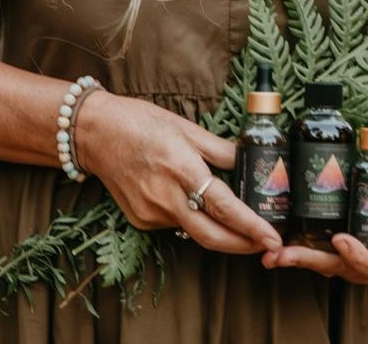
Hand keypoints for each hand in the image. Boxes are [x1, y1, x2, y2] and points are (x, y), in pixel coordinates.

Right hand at [78, 91, 282, 256]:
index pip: (223, 206)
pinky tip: (198, 208)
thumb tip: (247, 160)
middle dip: (244, 245)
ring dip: (220, 233)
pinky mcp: (141, 220)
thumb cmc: (139, 121)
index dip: (251, 226)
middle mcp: (165, 196)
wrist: (94, 132)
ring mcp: (150, 212)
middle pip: (212, 237)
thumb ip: (218, 149)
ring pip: (194, 233)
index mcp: (180, 167)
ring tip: (243, 227)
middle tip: (269, 245)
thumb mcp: (185, 126)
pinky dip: (193, 221)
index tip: (273, 238)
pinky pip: (175, 225)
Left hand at [262, 199, 367, 283]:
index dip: (357, 255)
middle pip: (337, 267)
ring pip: (321, 263)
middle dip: (308, 260)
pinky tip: (275, 245)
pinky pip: (315, 254)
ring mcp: (348, 259)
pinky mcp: (334, 250)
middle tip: (283, 254)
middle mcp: (365, 263)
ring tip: (270, 254)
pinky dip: (296, 250)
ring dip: (295, 258)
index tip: (341, 240)